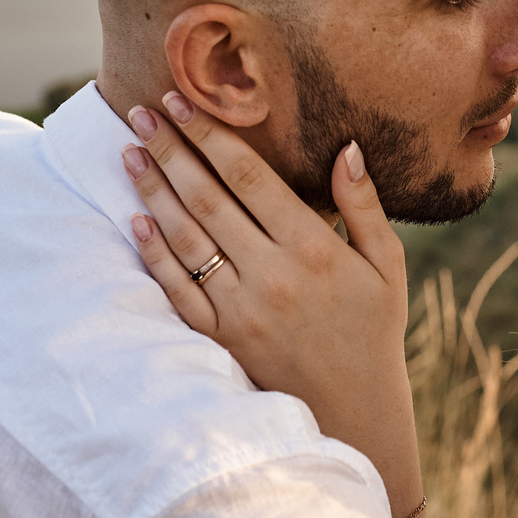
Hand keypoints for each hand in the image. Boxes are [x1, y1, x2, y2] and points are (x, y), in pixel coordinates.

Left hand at [121, 93, 427, 517]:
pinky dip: (155, 253)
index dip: (212, 135)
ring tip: (130, 154)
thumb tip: (347, 147)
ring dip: (154, 191)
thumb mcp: (387, 266)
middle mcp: (272, 275)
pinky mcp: (220, 340)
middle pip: (208, 198)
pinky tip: (136, 219)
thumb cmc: (374, 333)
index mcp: (313, 248)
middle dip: (171, 150)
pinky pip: (178, 289)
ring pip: (186, 237)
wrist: (355, 415)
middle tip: (142, 113)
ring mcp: (241, 309)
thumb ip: (365, 205)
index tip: (184, 102)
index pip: (249, 177)